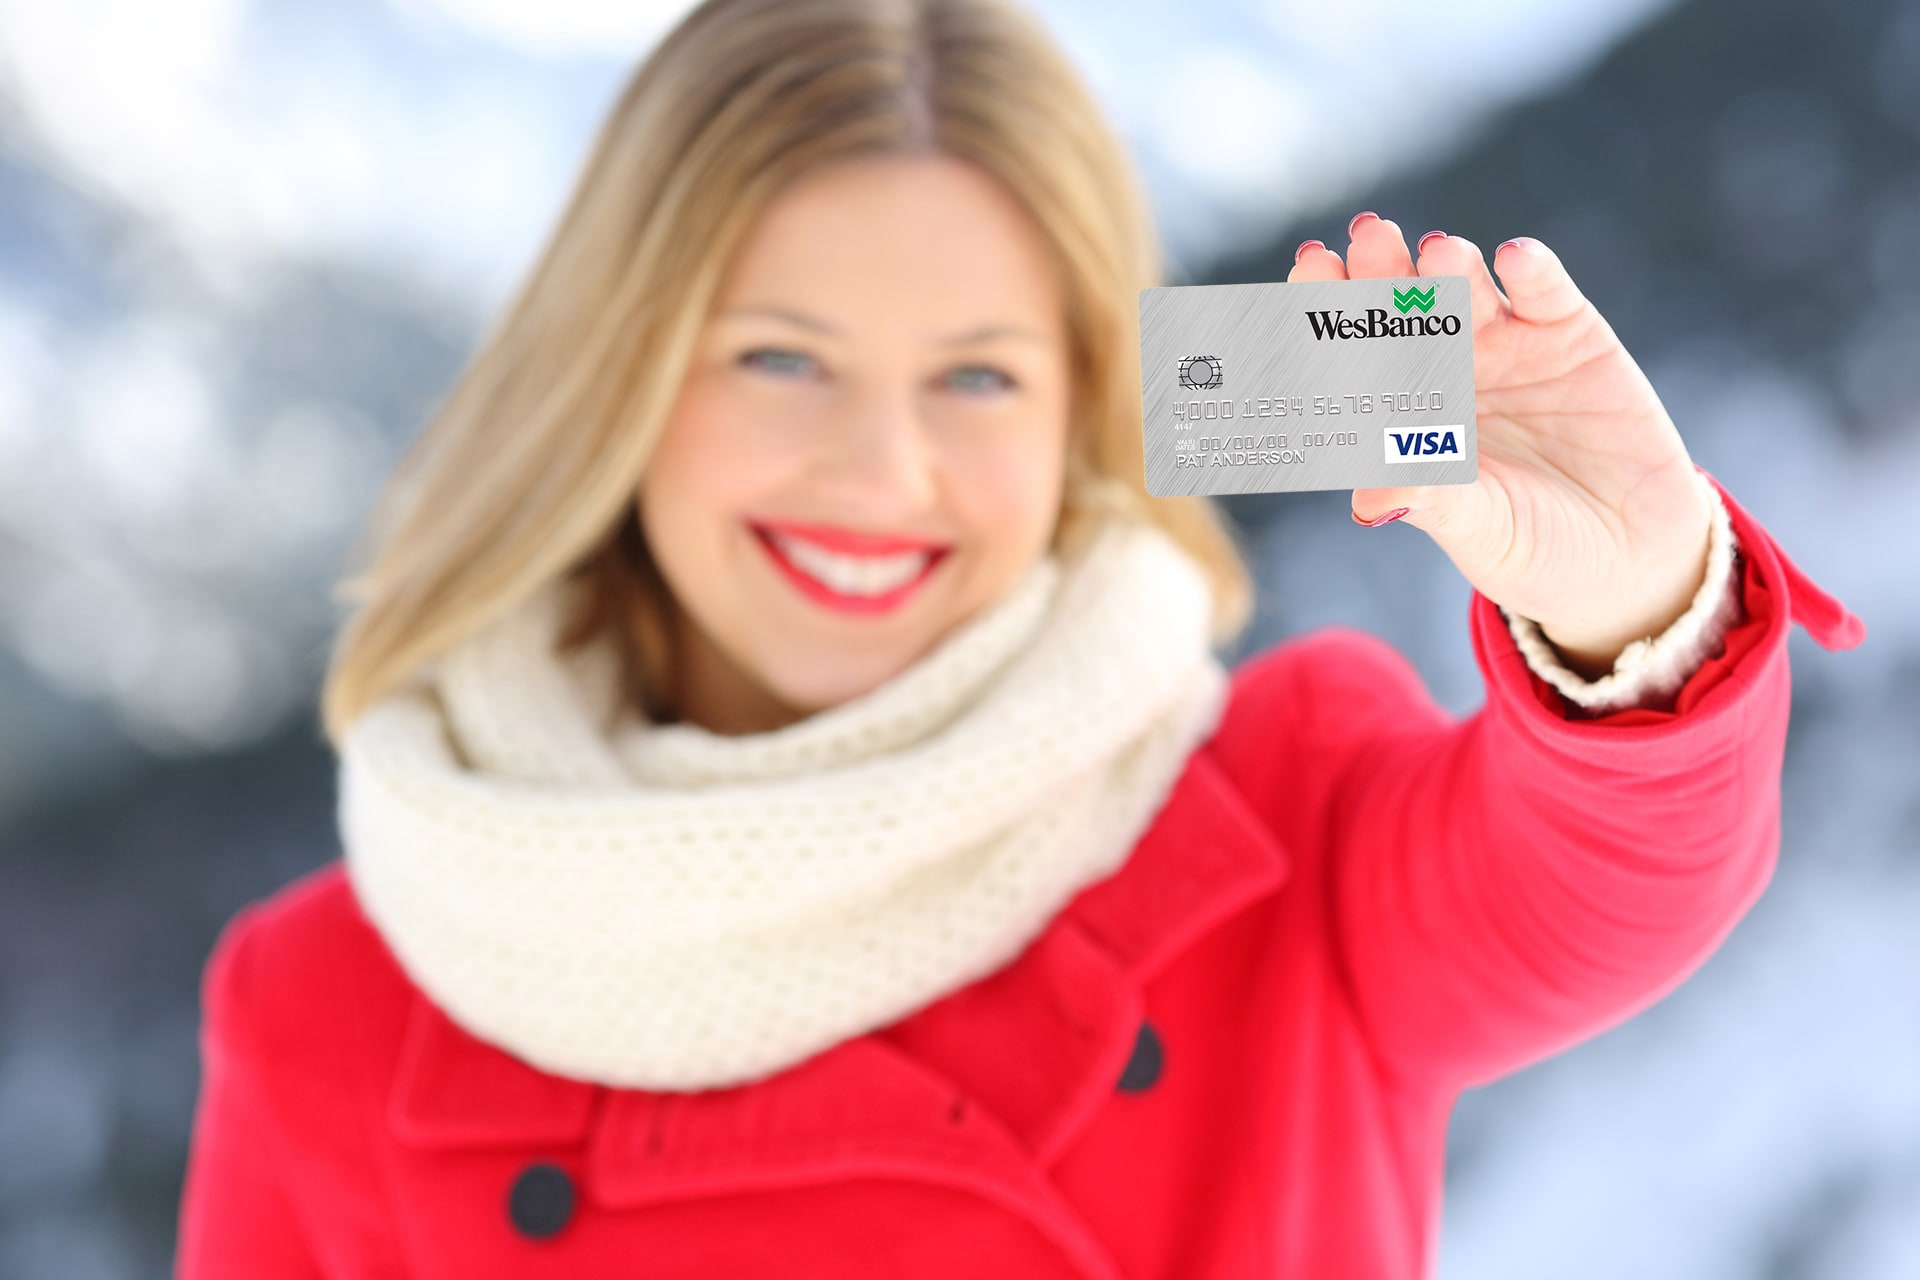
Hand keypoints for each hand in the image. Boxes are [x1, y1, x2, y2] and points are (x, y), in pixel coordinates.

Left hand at [1291, 213, 1715, 678]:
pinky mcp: (1569, 335)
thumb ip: (1433, 503)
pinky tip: (1517, 258)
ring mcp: (1504, 347)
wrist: (1629, 553)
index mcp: (1399, 417)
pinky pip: (1545, 293)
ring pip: (1465, 292)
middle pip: (1401, 312)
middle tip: (1368, 236)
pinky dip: (1533, 274)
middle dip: (1381, 273)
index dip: (1329, 317)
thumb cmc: (1533, 548)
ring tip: (1440, 251)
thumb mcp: (1484, 532)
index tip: (1309, 273)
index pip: (1353, 360)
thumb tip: (1369, 500)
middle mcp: (1441, 371)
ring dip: (1449, 268)